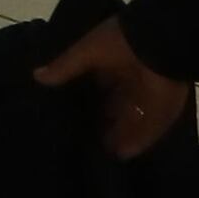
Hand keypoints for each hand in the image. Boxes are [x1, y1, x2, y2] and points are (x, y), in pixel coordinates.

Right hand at [31, 15, 193, 159]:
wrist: (162, 43)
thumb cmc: (124, 41)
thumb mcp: (88, 50)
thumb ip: (65, 66)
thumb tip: (35, 76)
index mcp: (113, 62)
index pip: (96, 84)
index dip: (84, 99)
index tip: (67, 116)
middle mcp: (130, 80)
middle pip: (113, 105)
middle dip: (101, 121)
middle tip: (82, 141)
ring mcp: (147, 96)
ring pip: (130, 121)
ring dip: (117, 136)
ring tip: (99, 156)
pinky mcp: (163, 110)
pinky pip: (149, 130)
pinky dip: (137, 142)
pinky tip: (122, 156)